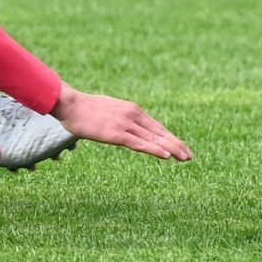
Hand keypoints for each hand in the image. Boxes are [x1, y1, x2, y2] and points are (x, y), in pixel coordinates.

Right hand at [51, 85, 191, 159]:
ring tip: (186, 158)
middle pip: (160, 132)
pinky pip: (140, 144)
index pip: (156, 127)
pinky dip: (155, 150)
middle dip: (176, 145)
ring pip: (154, 139)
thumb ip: (119, 117)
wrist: (70, 104)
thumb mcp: (108, 110)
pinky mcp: (117, 134)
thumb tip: (121, 126)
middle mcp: (133, 115)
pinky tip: (167, 156)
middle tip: (190, 156)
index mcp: (132, 109)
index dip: (170, 138)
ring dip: (172, 149)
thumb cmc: (84, 108)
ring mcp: (126, 124)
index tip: (181, 147)